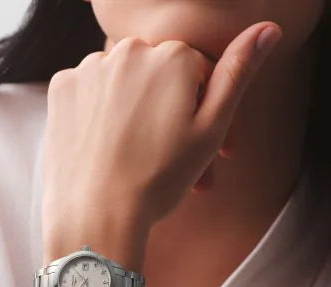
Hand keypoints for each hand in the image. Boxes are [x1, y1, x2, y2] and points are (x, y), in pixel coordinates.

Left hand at [41, 21, 282, 251]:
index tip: (211, 148)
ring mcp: (90, 67)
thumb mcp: (211, 130)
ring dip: (137, 113)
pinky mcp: (61, 87)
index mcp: (173, 56)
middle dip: (172, 114)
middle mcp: (128, 49)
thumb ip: (237, 74)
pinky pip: (92, 91)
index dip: (205, 112)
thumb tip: (268, 28)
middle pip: (159, 77)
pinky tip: (109, 146)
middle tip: (178, 162)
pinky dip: (103, 113)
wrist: (98, 215)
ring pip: (125, 84)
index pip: (197, 72)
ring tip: (144, 159)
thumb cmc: (160, 179)